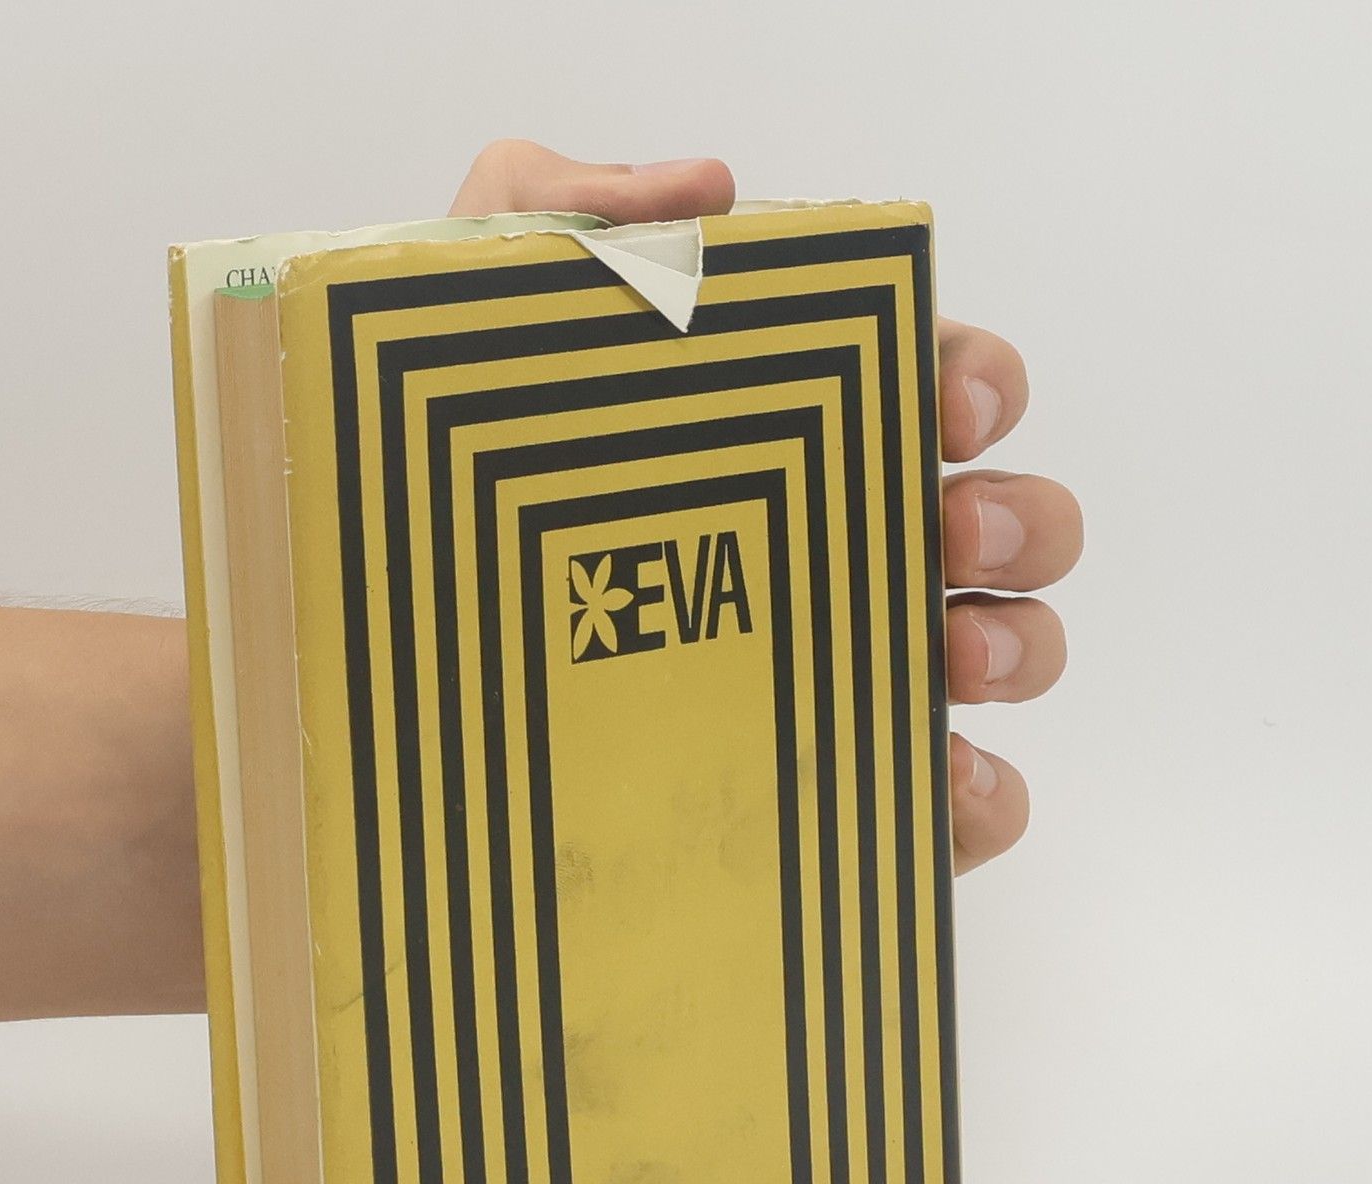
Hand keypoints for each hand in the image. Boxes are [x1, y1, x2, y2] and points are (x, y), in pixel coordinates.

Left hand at [450, 141, 1079, 873]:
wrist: (354, 683)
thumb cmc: (421, 505)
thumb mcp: (455, 327)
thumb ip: (555, 212)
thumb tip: (705, 189)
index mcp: (785, 443)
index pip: (935, 387)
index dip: (975, 384)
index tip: (941, 408)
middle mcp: (832, 556)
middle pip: (1005, 523)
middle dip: (1014, 518)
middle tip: (946, 533)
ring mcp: (838, 680)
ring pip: (1007, 656)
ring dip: (1018, 646)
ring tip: (952, 656)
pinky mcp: (822, 798)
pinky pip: (954, 808)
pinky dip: (978, 794)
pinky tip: (931, 775)